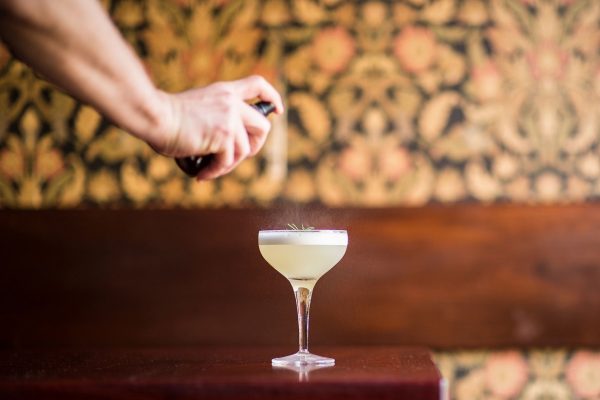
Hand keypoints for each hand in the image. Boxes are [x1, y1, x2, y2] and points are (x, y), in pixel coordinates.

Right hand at [151, 75, 283, 179]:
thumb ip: (215, 117)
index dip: (272, 98)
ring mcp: (229, 118)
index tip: (277, 110)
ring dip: (229, 165)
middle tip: (237, 157)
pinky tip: (202, 174)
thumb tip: (223, 145)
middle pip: (263, 126)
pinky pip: (227, 162)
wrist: (154, 116)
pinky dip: (215, 172)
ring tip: (210, 169)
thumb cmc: (166, 116)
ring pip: (245, 150)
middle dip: (255, 147)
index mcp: (224, 91)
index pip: (258, 85)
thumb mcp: (198, 108)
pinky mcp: (224, 135)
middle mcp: (231, 102)